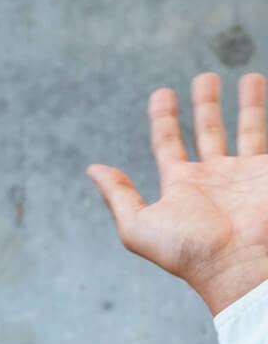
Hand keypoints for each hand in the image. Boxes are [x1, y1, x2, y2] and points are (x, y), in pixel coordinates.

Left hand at [86, 72, 267, 315]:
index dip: (163, 118)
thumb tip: (92, 170)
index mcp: (182, 185)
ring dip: (248, 104)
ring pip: (247, 130)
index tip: (162, 93)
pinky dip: (266, 116)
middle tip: (205, 78)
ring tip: (250, 77)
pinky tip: (264, 92)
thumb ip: (118, 197)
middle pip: (209, 131)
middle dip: (207, 104)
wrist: (239, 266)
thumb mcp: (139, 227)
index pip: (169, 143)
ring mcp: (245, 175)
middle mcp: (214, 178)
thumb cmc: (189, 252)